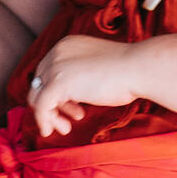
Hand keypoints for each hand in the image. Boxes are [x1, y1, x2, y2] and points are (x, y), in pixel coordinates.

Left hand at [28, 35, 144, 138]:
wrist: (138, 68)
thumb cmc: (127, 71)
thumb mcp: (96, 68)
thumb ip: (80, 76)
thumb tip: (69, 97)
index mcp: (67, 45)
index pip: (48, 71)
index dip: (58, 93)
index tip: (74, 109)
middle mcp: (57, 52)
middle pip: (40, 83)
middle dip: (54, 105)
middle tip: (71, 119)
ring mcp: (56, 66)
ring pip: (38, 95)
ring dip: (49, 115)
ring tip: (65, 128)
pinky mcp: (58, 82)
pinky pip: (41, 106)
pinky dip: (43, 120)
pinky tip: (49, 131)